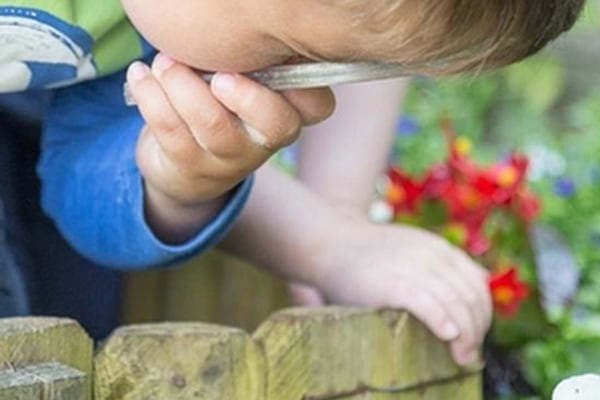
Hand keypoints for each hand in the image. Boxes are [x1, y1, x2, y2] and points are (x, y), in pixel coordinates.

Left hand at [125, 53, 334, 241]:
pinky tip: (141, 75)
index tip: (274, 59)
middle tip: (219, 76)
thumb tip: (232, 16)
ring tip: (164, 63)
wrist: (186, 168)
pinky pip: (171, 129)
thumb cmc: (220, 108)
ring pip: (213, 123)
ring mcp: (228, 158)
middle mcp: (264, 140)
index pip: (318, 106)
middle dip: (247, 96)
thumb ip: (249, 61)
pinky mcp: (190, 165)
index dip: (306, 87)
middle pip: (276, 124)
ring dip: (182, 84)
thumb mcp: (244, 87)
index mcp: (286, 113)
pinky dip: (151, 95)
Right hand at [311, 218, 491, 366]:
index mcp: (439, 249)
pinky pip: (427, 304)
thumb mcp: (414, 247)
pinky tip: (447, 335)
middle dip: (477, 331)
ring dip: (465, 336)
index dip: (483, 315)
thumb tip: (484, 278)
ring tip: (461, 356)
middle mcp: (431, 256)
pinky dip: (442, 321)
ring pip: (455, 304)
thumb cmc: (370, 254)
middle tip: (469, 355)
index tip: (475, 336)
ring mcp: (412, 268)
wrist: (331, 243)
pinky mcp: (392, 284)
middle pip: (470, 298)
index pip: (478, 286)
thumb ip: (445, 262)